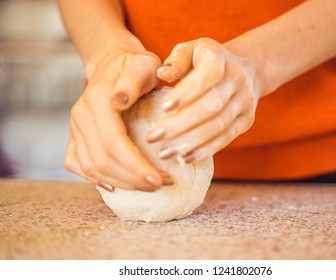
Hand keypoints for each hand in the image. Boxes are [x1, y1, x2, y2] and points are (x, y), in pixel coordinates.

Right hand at [64, 49, 163, 190]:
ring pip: (91, 167)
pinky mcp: (74, 136)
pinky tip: (117, 186)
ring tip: (148, 187)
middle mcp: (81, 115)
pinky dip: (95, 180)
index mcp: (97, 100)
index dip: (135, 166)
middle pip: (102, 160)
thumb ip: (133, 80)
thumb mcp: (142, 65)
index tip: (160, 179)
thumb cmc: (135, 66)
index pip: (114, 142)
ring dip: (121, 183)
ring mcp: (75, 127)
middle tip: (161, 185)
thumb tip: (120, 101)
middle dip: (133, 179)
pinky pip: (78, 164)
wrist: (114, 63)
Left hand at [147, 38, 262, 162]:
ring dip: (190, 142)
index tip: (163, 108)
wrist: (246, 69)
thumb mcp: (191, 50)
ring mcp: (245, 102)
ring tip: (164, 152)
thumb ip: (177, 60)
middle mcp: (237, 80)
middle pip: (211, 106)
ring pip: (218, 126)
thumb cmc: (205, 60)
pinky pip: (226, 138)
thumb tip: (161, 74)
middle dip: (181, 124)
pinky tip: (184, 157)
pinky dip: (205, 149)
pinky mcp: (246, 121)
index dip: (186, 93)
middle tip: (153, 137)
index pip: (206, 76)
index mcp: (220, 58)